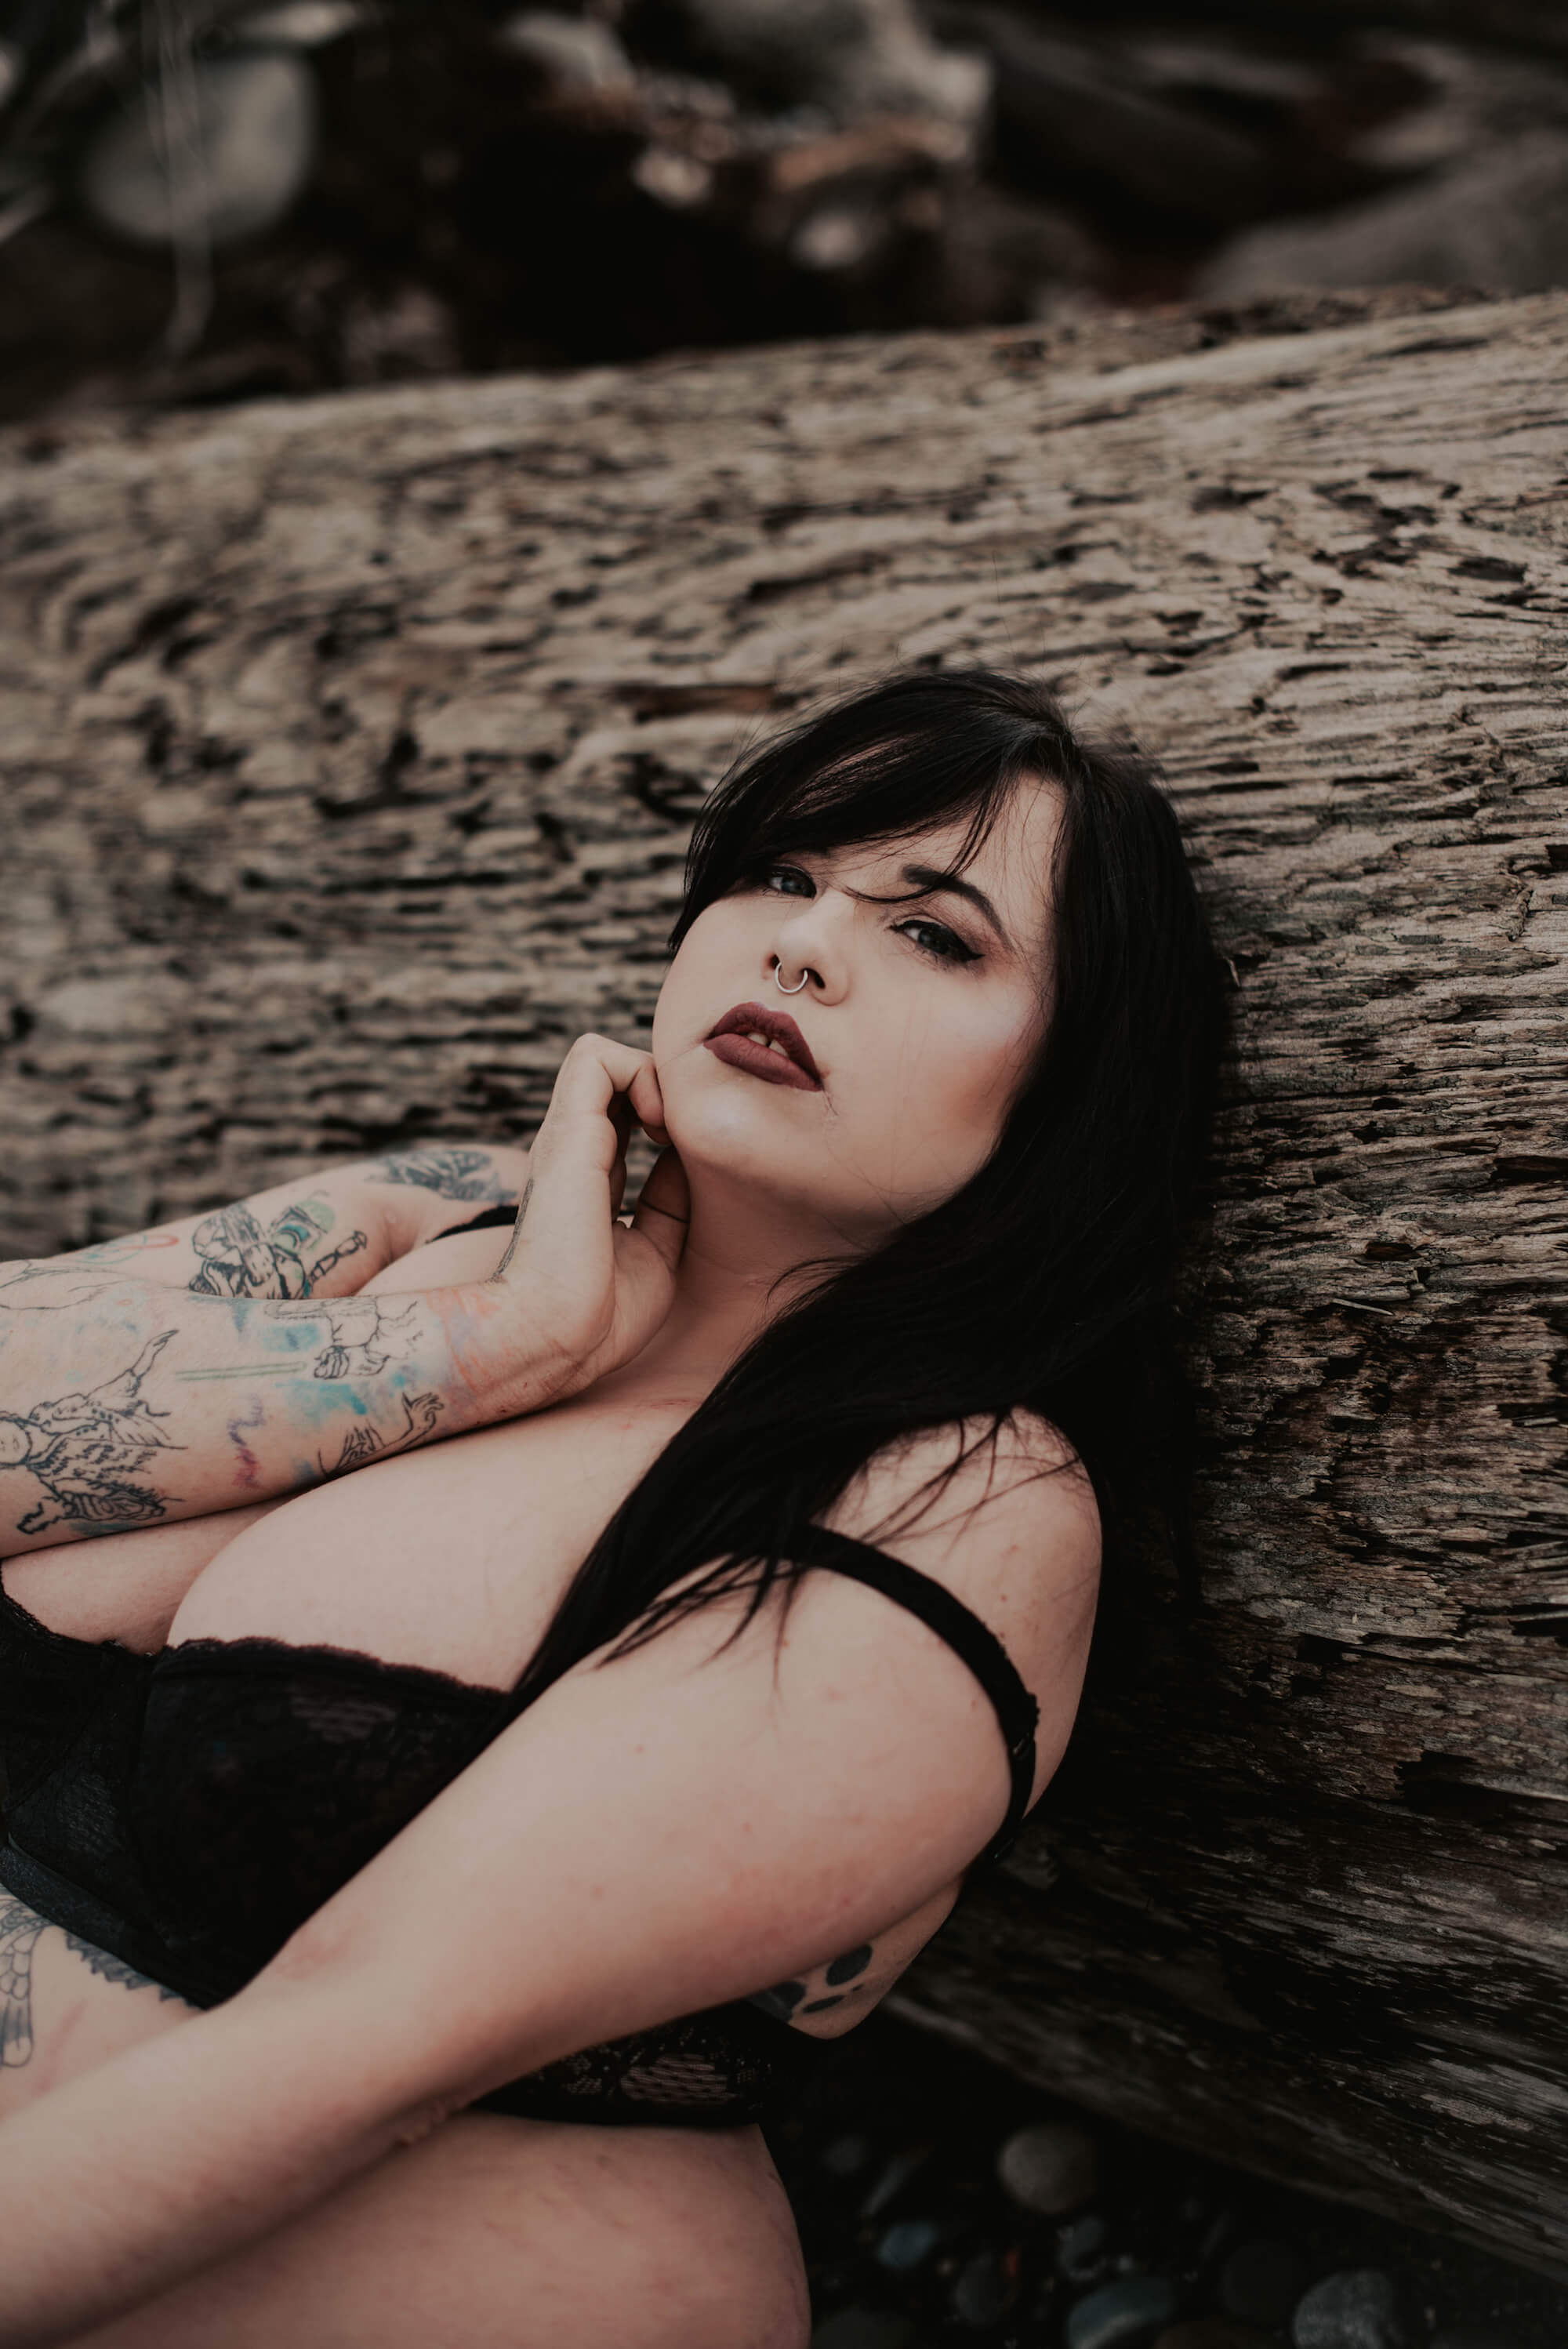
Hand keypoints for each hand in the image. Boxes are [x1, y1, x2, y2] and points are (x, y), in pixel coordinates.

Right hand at [490, 1035, 688, 1392]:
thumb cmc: (600, 1317)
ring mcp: (566, 1138)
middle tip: (683, 1136)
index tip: (688, 1155)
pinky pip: (596, 1056)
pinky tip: (659, 1125)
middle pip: (613, 1079)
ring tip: (670, 1126)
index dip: (664, 1116)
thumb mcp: (655, 1251)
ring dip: (652, 1075)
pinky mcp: (569, 1132)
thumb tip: (690, 1157)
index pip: (621, 1115)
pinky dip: (640, 1072)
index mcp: (586, 1179)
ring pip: (600, 1055)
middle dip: (662, 1089)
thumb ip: (669, 1202)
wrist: (554, 1339)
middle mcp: (572, 1151)